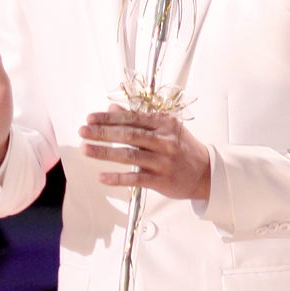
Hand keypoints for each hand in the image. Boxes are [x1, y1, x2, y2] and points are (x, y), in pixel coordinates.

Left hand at [79, 107, 210, 201]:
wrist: (207, 173)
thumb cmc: (183, 148)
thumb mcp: (165, 129)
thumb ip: (139, 120)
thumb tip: (112, 110)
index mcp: (164, 124)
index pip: (132, 118)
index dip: (109, 118)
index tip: (90, 118)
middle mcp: (164, 141)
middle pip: (128, 135)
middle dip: (102, 132)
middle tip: (83, 131)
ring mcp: (163, 161)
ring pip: (129, 155)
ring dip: (105, 152)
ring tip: (86, 150)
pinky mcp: (161, 180)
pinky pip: (135, 179)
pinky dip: (117, 178)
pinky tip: (101, 176)